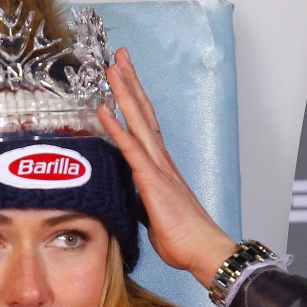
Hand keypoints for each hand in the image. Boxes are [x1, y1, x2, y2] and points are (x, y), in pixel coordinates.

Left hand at [97, 48, 237, 288]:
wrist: (203, 251)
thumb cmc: (182, 238)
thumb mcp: (152, 213)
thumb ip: (141, 197)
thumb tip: (130, 194)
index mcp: (161, 167)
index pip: (145, 125)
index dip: (134, 99)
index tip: (124, 77)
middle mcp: (161, 160)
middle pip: (144, 112)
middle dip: (131, 82)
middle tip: (119, 55)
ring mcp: (158, 168)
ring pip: (138, 122)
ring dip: (124, 93)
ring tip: (112, 68)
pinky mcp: (152, 181)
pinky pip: (131, 149)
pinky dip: (116, 128)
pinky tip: (103, 110)